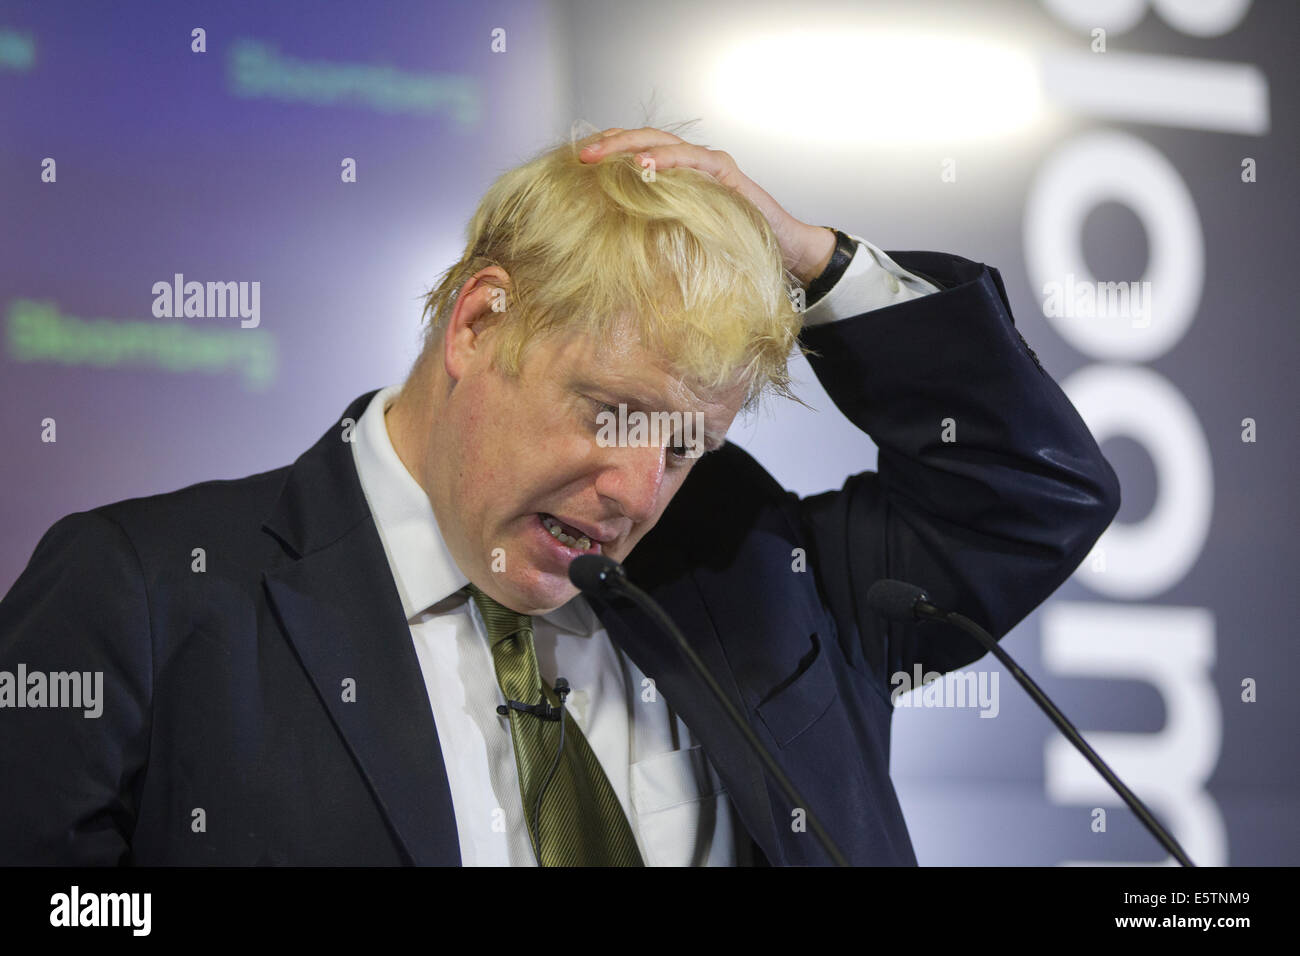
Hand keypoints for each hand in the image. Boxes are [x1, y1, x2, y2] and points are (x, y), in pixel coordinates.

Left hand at [579, 127, 836, 286]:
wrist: (786, 255)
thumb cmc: (734, 252)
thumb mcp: (683, 240)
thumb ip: (656, 231)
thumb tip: (611, 244)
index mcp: (679, 175)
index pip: (638, 152)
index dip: (609, 151)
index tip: (577, 161)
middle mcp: (694, 163)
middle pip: (645, 140)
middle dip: (610, 144)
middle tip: (581, 155)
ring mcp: (712, 165)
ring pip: (665, 143)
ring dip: (631, 146)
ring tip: (604, 154)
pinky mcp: (729, 175)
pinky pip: (695, 160)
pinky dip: (669, 159)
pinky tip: (645, 164)